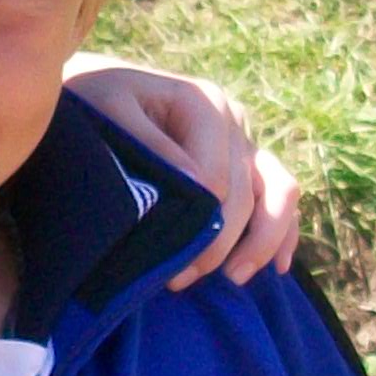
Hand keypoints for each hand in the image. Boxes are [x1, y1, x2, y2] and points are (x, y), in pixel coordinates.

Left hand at [59, 56, 303, 289]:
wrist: (92, 93)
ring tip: (233, 277)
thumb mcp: (109, 111)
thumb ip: (150, 143)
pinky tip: (277, 267)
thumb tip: (200, 186)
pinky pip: (279, 195)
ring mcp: (242, 142)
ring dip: (263, 240)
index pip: (218, 175)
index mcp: (204, 102)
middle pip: (245, 192)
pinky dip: (283, 230)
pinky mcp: (246, 162)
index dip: (201, 222)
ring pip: (279, 190)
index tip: (169, 262)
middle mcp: (233, 120)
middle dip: (218, 242)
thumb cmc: (94, 103)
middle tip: (179, 281)